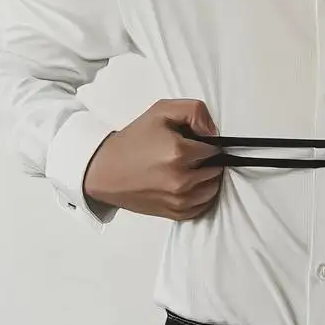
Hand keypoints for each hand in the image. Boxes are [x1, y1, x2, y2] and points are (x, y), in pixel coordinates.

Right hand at [81, 98, 223, 219]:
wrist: (108, 171)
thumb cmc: (134, 140)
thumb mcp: (161, 111)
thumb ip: (194, 111)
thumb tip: (213, 131)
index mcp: (179, 152)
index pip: (214, 148)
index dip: (206, 142)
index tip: (195, 140)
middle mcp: (182, 179)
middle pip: (216, 169)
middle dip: (208, 160)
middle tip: (190, 153)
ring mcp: (180, 200)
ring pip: (212, 189)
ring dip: (207, 178)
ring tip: (190, 168)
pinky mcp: (176, 213)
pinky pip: (203, 206)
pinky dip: (201, 195)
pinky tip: (188, 183)